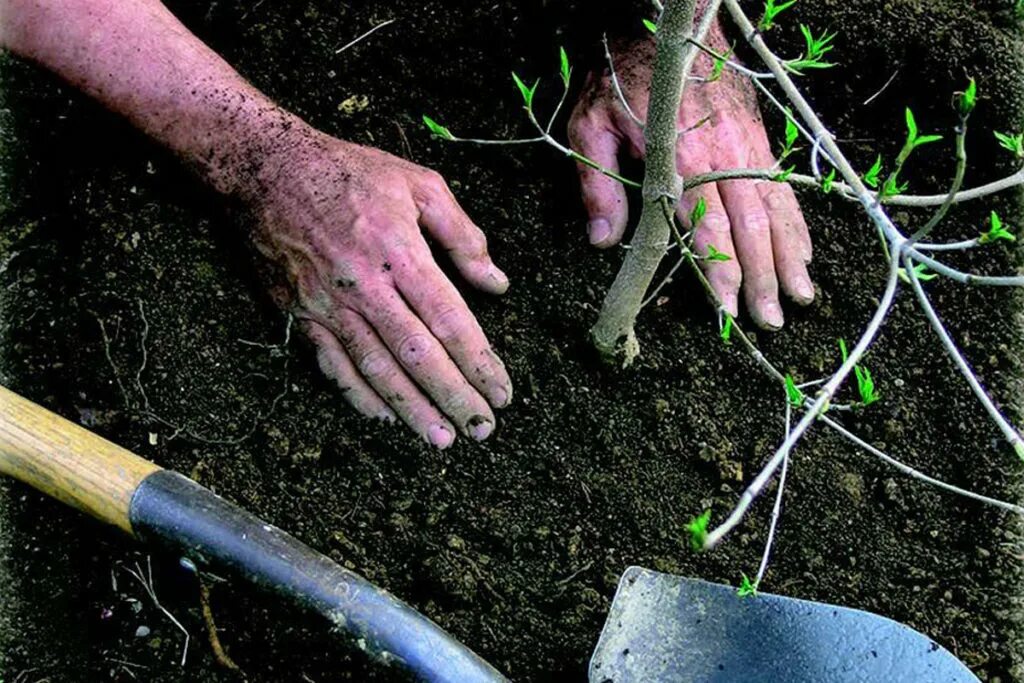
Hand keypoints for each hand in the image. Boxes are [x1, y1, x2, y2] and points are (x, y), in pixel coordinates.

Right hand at [248, 125, 511, 447]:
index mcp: (399, 251)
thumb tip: (496, 284)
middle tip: (483, 429)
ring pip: (376, 369)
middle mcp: (364, 285)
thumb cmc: (349, 172)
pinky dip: (359, 395)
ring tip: (441, 439)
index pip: (449, 320)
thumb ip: (462, 235)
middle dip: (454, 396)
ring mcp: (328, 305)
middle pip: (417, 355)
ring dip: (411, 408)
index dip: (478, 361)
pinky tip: (385, 417)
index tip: (502, 391)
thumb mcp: (419, 183)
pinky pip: (332, 365)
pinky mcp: (300, 315)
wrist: (265, 169)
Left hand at [567, 27, 813, 329]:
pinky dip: (796, 223)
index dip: (719, 270)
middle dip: (762, 277)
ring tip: (800, 297)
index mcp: (683, 157)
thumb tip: (604, 243)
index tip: (727, 309)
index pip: (707, 225)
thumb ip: (599, 185)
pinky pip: (783, 187)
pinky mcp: (759, 137)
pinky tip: (804, 252)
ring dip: (789, 256)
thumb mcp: (591, 126)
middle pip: (750, 225)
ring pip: (776, 208)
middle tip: (771, 320)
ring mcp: (748, 144)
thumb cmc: (622, 76)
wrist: (667, 20)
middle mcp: (725, 154)